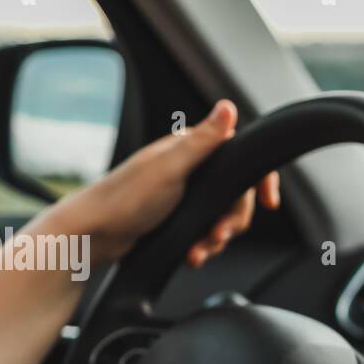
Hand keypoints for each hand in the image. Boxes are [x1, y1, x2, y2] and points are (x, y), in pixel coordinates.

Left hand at [44, 99, 279, 267]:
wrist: (94, 235)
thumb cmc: (126, 198)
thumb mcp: (171, 167)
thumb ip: (204, 140)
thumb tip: (228, 107)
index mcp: (190, 150)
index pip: (240, 157)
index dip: (259, 180)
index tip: (269, 202)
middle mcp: (190, 169)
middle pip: (236, 195)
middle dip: (232, 220)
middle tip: (219, 235)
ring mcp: (184, 195)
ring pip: (221, 217)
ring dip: (217, 238)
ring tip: (201, 251)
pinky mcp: (177, 218)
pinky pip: (204, 232)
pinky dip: (203, 246)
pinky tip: (193, 255)